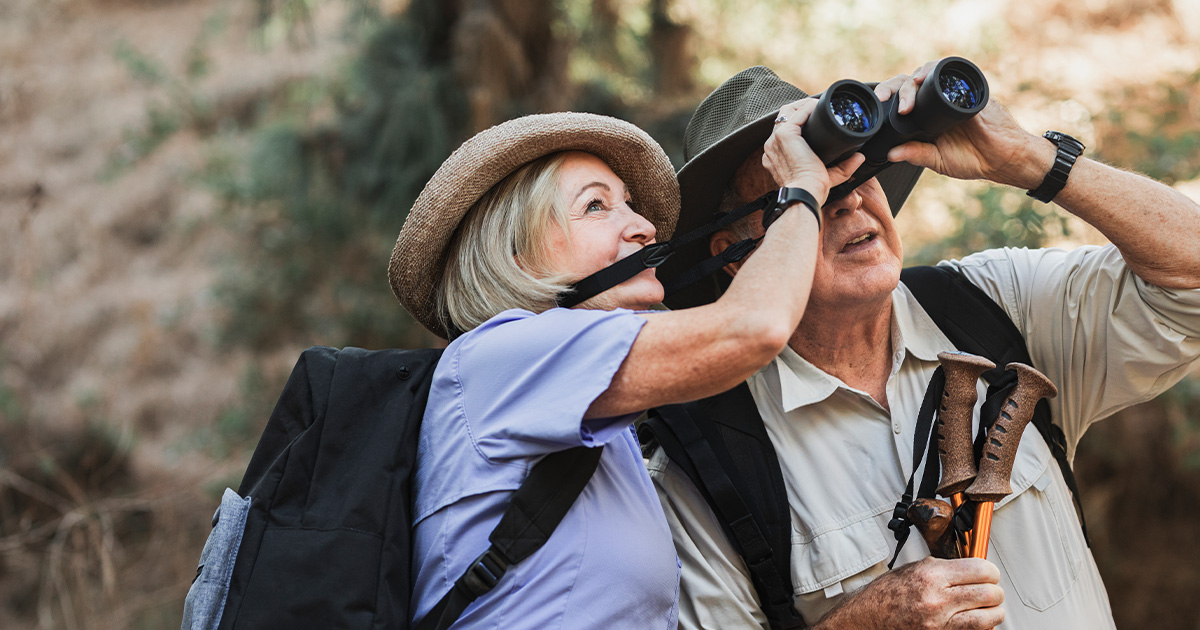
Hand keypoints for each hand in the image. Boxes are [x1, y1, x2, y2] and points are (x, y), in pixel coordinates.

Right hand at [763, 98, 866, 203]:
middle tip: (820, 110)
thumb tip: (860, 157)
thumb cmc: (812, 191)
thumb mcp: (829, 176)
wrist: (805, 194)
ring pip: (787, 111)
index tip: (818, 120)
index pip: (784, 130)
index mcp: (776, 156)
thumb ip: (844, 167)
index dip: (800, 121)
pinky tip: (820, 108)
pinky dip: (808, 107)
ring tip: (819, 106)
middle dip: (801, 109)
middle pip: (784, 117)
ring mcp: (776, 140)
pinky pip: (796, 113)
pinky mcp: (784, 135)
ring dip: (803, 105)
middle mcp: (772, 146)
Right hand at [813, 557, 1004, 629]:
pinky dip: (982, 627)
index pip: (980, 570)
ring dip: (993, 611)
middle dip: (995, 591)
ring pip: (989, 618)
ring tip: (988, 607)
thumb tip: (970, 568)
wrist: (867, 618)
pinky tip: (975, 620)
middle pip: (989, 594)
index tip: (989, 573)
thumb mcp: (914, 569)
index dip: (990, 571)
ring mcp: (940, 623)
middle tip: (991, 590)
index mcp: (931, 576)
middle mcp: (937, 600)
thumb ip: (944, 568)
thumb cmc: (886, 594)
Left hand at [876, 60, 1050, 188]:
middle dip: (895, 86)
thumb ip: (915, 154)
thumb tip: (890, 154)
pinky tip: (927, 75)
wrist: (1003, 158)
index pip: (903, 99)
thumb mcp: (937, 160)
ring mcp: (953, 94)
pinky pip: (953, 72)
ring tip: (907, 90)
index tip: (876, 102)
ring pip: (929, 72)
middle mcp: (937, 101)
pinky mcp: (969, 90)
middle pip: (912, 83)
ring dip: (915, 78)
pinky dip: (938, 69)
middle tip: (885, 97)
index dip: (889, 97)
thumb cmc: (972, 159)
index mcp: (927, 117)